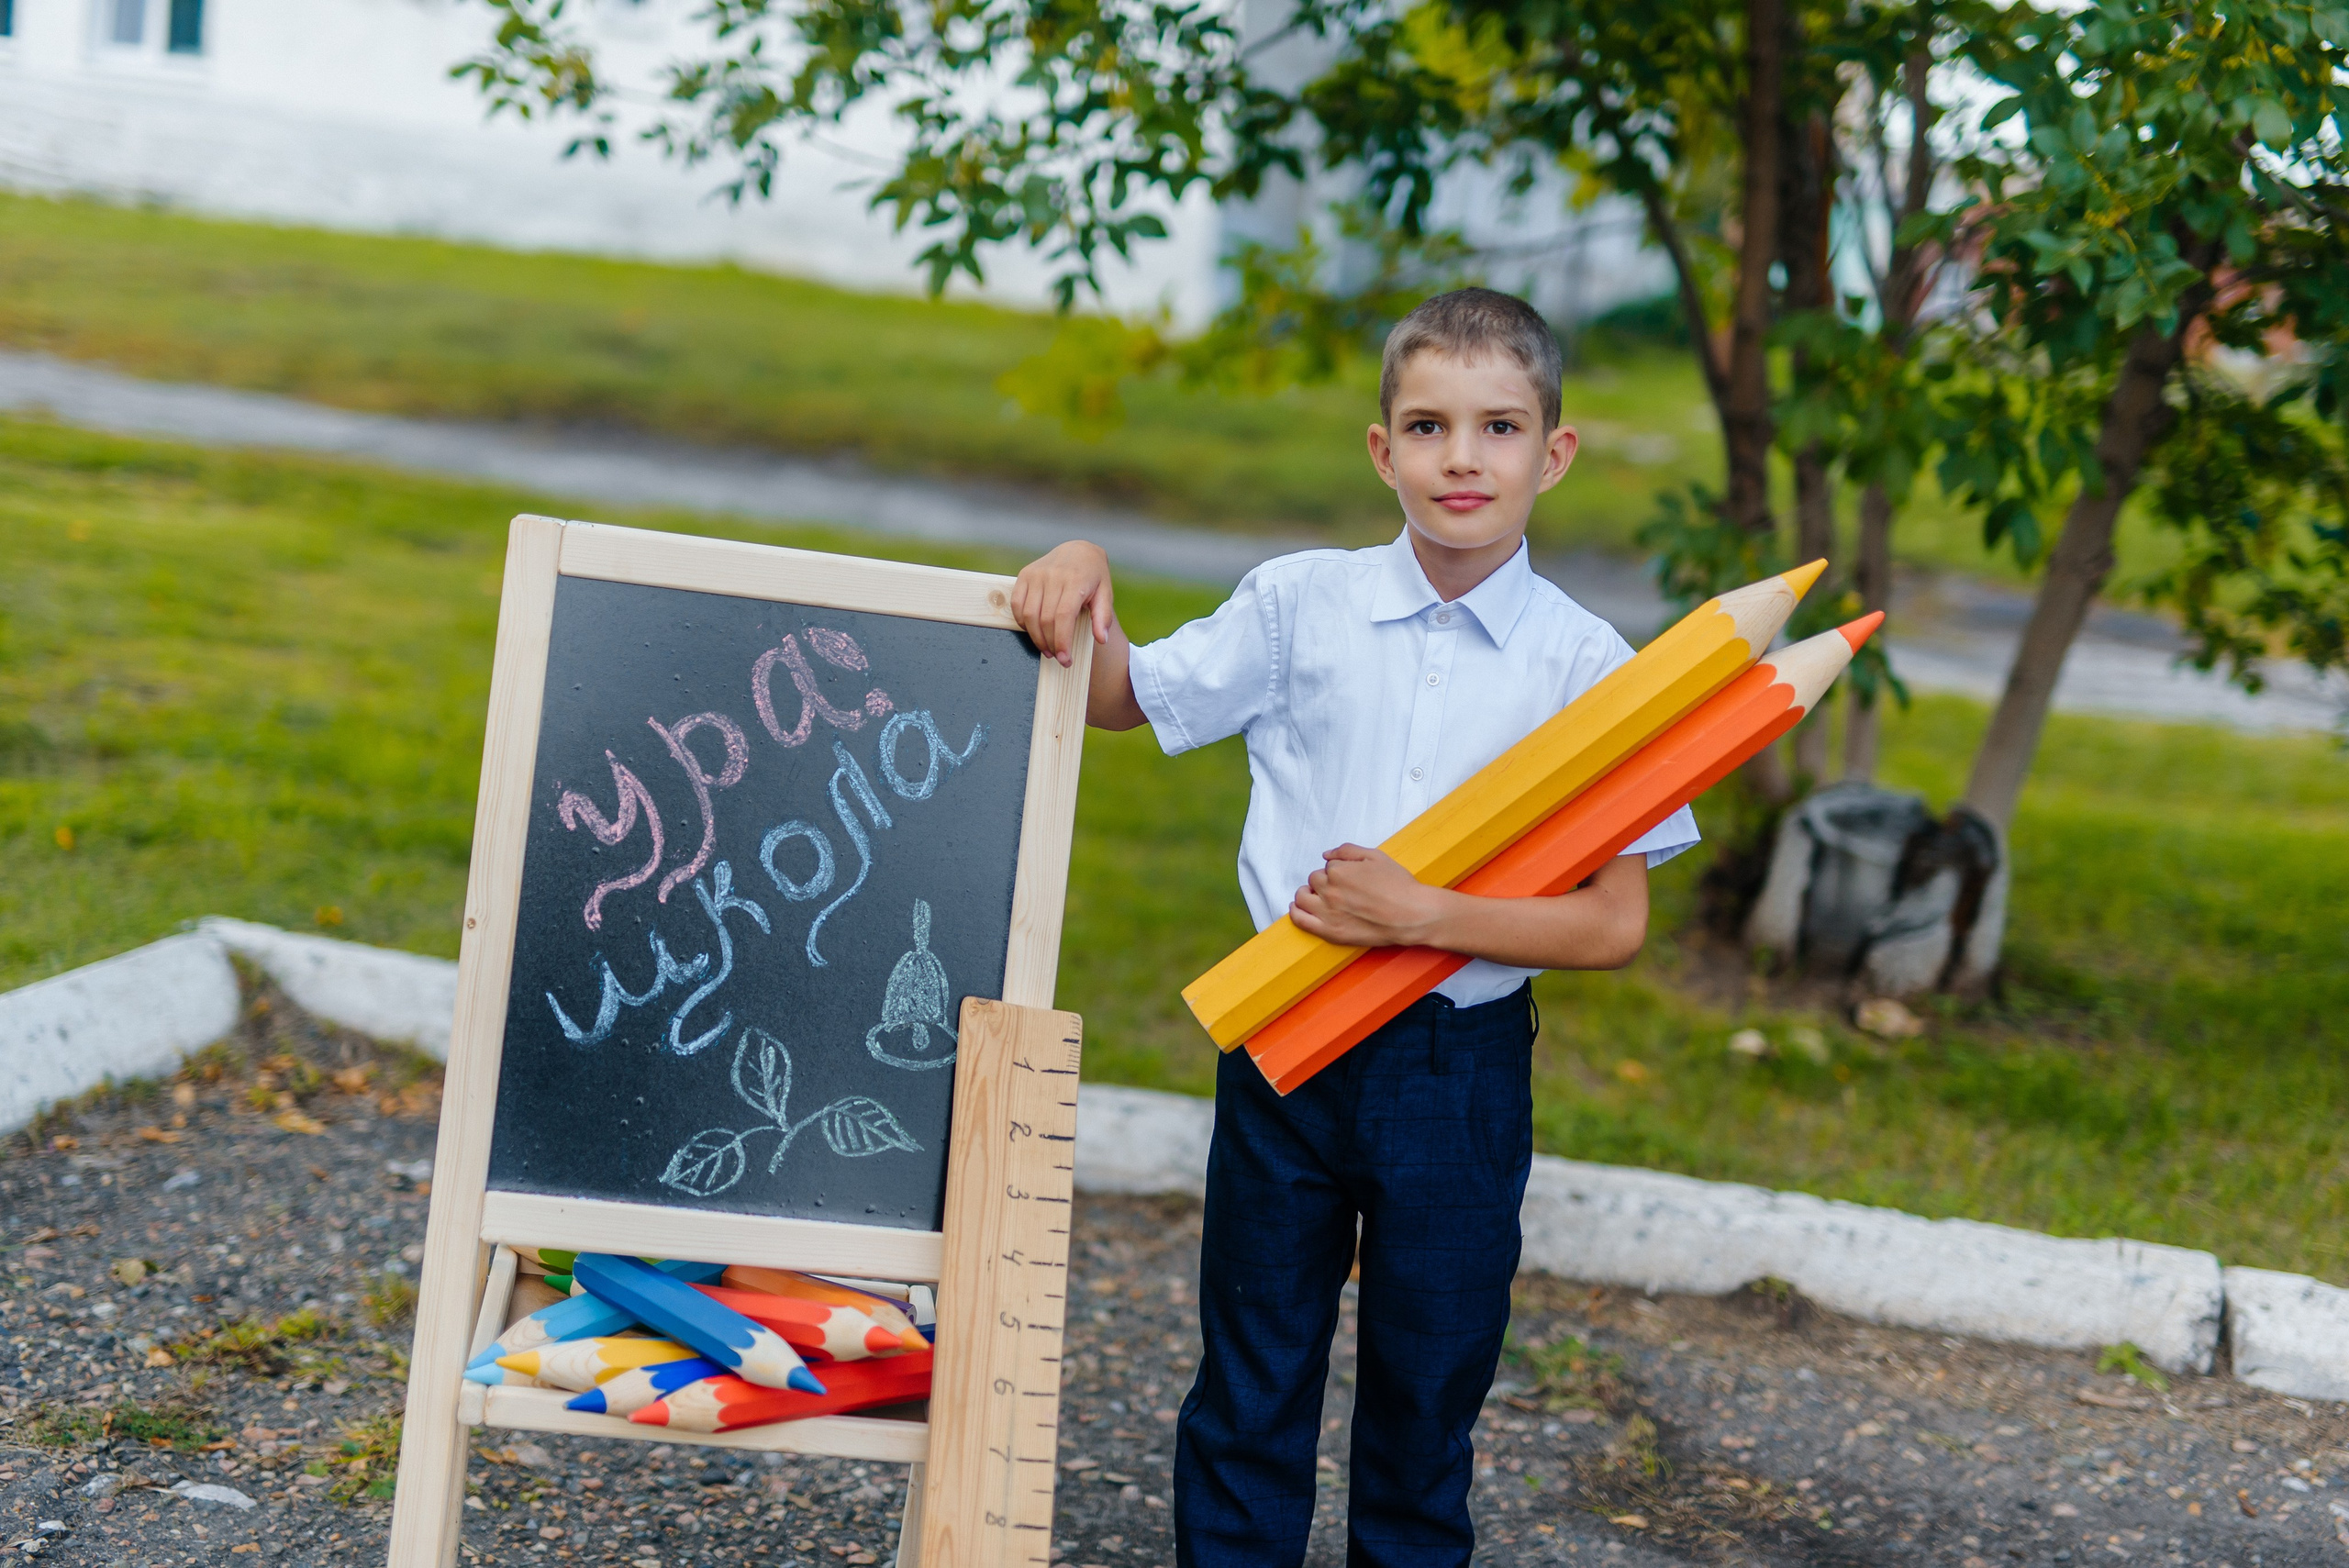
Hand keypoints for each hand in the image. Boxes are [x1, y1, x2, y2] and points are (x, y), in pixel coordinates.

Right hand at [1011, 541, 1116, 667]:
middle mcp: (1054, 576)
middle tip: (1058, 657)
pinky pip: (1016, 604)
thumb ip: (1103, 617)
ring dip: (1036, 637)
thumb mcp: (1105, 593)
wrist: (1078, 550)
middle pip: (1045, 620)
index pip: (1063, 617)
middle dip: (1051, 644)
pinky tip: (1034, 630)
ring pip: (1029, 614)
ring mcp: (1037, 574)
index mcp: (1076, 581)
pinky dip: (1022, 622)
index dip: (1062, 642)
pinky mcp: (1025, 575)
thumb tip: (1102, 639)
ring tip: (1046, 648)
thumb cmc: (1093, 576)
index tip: (1065, 659)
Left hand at [1288, 844, 1449, 947]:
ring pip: (1302, 897)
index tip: (1350, 878)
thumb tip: (1326, 854)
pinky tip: (1298, 907)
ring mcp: (1328, 913)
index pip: (1328, 866)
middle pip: (1314, 880)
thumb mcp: (1376, 856)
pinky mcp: (1330, 932)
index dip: (1339, 870)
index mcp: (1339, 871)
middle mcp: (1329, 891)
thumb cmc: (1398, 885)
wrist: (1412, 915)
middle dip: (1324, 881)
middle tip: (1341, 888)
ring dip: (1307, 893)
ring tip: (1317, 896)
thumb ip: (1347, 850)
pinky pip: (1300, 920)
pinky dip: (1295, 912)